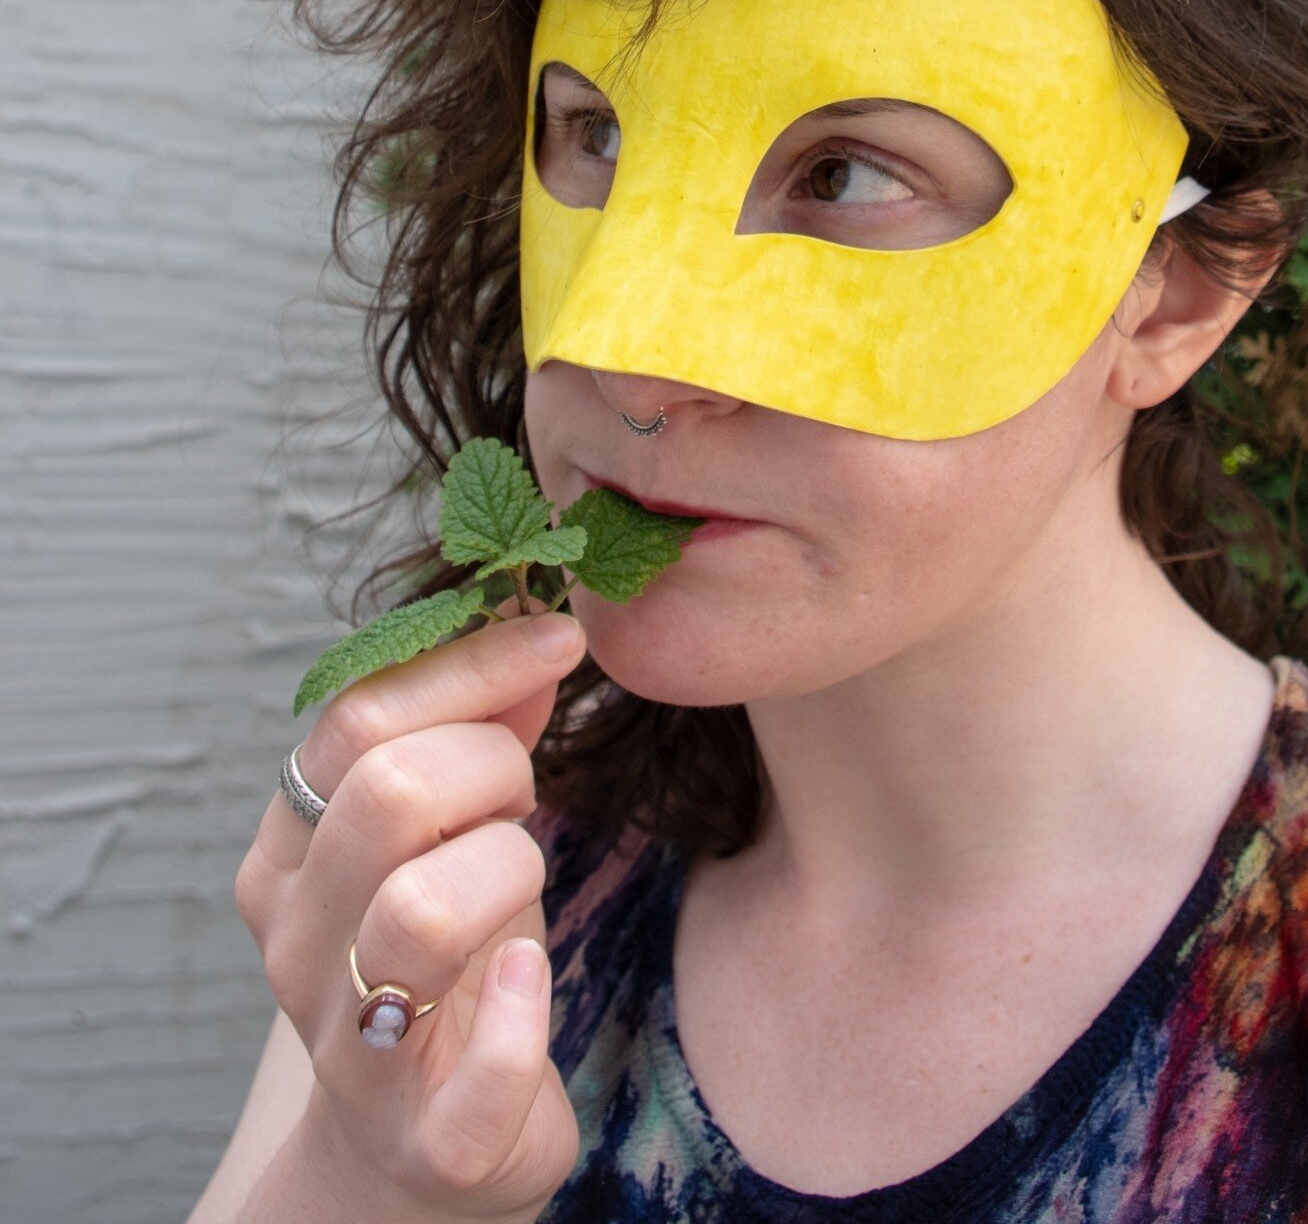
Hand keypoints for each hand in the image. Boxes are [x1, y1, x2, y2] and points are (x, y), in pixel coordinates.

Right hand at [234, 598, 587, 1220]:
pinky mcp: (429, 1140)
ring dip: (509, 868)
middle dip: (490, 765)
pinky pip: (477, 1075)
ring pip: (421, 912)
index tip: (560, 636)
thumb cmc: (446, 950)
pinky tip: (531, 978)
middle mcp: (297, 942)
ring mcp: (351, 1047)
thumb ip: (484, 724)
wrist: (421, 1141)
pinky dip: (521, 1017)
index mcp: (289, 849)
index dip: (471, 663)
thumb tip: (535, 624)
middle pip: (386, 794)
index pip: (357, 716)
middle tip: (523, 795)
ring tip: (522, 878)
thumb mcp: (454, 824)